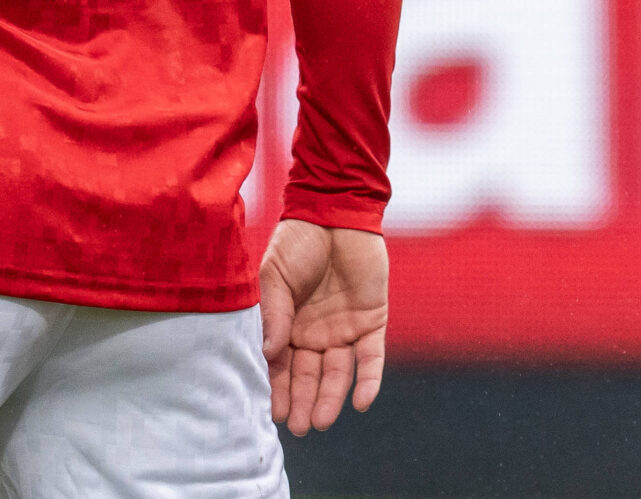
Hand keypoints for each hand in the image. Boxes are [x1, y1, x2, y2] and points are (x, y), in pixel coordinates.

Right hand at [260, 219, 387, 434]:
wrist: (334, 211)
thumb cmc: (297, 242)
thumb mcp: (275, 277)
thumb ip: (274, 314)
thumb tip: (269, 354)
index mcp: (288, 326)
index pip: (282, 367)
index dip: (279, 389)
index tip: (275, 414)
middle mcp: (315, 334)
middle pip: (310, 376)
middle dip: (304, 402)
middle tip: (301, 428)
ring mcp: (344, 329)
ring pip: (338, 372)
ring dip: (331, 397)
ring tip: (323, 422)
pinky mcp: (372, 321)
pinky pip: (372, 357)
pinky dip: (369, 380)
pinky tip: (362, 402)